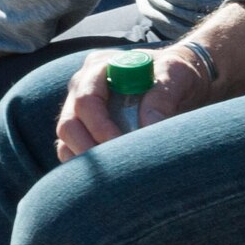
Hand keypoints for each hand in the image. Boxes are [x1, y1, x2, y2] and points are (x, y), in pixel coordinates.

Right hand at [55, 43, 214, 162]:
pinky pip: (70, 151)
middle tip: (118, 169)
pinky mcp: (82, 129)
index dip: (101, 127)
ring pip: (66, 141)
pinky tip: (108, 177)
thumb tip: (148, 125)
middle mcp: (82, 86)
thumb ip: (162, 96)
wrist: (179, 83)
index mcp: (100, 67)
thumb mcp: (177, 74)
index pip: (86, 99)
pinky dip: (84, 167)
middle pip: (69, 124)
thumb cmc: (177, 74)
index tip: (125, 145)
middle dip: (91, 150)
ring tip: (116, 176)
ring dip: (86, 161)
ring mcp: (78, 109)